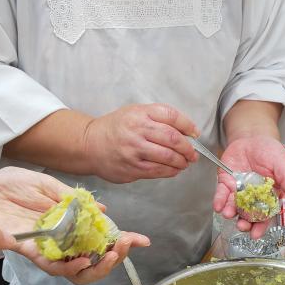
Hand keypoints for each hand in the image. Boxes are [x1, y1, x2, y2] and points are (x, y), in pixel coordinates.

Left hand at [0, 167, 149, 283]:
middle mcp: (60, 241)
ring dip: (98, 266)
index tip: (142, 240)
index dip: (121, 241)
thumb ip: (71, 197)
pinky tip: (82, 260)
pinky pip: (54, 266)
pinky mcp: (31, 252)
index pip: (99, 237)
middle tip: (124, 246)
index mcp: (67, 224)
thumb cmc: (3, 188)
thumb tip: (101, 208)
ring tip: (108, 255)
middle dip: (114, 256)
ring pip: (78, 271)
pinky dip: (71, 267)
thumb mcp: (44, 183)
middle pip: (94, 260)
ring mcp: (47, 249)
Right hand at [83, 103, 199, 182]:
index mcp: (140, 113)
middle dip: (188, 148)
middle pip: (172, 138)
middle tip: (193, 154)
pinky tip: (174, 170)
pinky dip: (171, 171)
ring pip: (167, 157)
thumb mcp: (134, 113)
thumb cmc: (115, 128)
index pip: (171, 116)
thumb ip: (156, 118)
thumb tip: (184, 132)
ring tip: (185, 163)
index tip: (194, 134)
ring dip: (181, 161)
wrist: (89, 144)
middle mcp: (137, 130)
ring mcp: (134, 150)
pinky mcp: (132, 167)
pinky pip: (158, 171)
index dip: (188, 125)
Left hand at [213, 135, 284, 238]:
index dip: (261, 226)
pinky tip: (218, 206)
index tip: (256, 235)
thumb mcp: (281, 163)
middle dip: (244, 223)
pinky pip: (221, 194)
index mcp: (268, 197)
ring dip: (230, 212)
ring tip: (228, 215)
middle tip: (242, 227)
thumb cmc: (270, 152)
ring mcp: (238, 191)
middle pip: (248, 215)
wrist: (252, 138)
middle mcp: (252, 198)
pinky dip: (219, 200)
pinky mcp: (225, 183)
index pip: (265, 215)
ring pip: (233, 206)